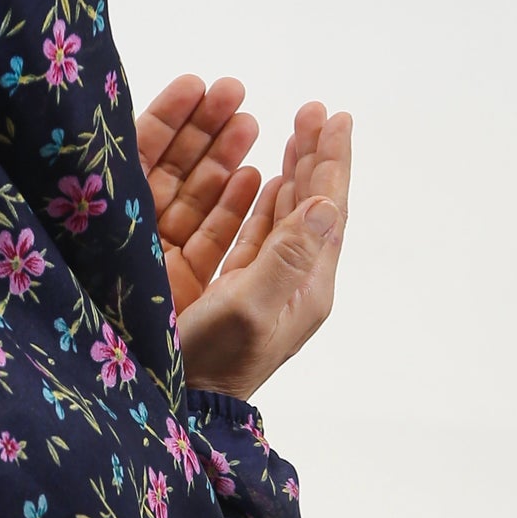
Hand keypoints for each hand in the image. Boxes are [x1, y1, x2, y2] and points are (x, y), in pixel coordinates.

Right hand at [138, 74, 351, 400]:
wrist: (182, 407)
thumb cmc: (213, 361)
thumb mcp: (251, 306)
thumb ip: (288, 254)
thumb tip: (324, 202)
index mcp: (306, 286)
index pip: (327, 211)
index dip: (331, 162)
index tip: (334, 116)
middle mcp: (291, 282)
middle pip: (311, 206)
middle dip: (314, 156)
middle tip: (315, 110)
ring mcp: (263, 285)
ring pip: (284, 216)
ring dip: (292, 171)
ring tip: (295, 130)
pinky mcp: (233, 289)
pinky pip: (255, 233)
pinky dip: (261, 200)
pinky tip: (263, 178)